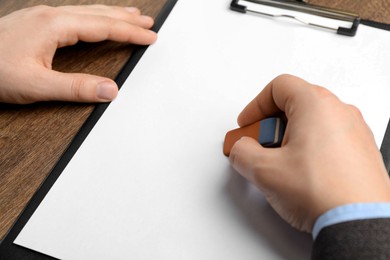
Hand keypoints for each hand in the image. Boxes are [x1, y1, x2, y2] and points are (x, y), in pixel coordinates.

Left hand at [0, 5, 156, 103]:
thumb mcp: (36, 86)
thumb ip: (76, 88)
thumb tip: (110, 90)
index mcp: (54, 25)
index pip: (103, 26)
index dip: (130, 32)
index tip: (150, 36)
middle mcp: (50, 15)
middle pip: (98, 13)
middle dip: (126, 18)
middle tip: (148, 22)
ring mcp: (42, 17)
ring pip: (87, 11)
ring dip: (112, 13)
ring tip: (131, 15)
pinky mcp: (36, 23)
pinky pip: (75, 15)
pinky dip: (94, 16)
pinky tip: (95, 20)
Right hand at [229, 74, 389, 232]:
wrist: (358, 223)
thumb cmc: (324, 192)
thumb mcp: (264, 170)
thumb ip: (241, 152)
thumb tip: (241, 149)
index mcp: (316, 105)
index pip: (278, 87)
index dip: (255, 105)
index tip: (247, 124)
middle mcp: (339, 112)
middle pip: (294, 103)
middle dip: (269, 124)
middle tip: (258, 146)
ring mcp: (354, 131)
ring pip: (311, 121)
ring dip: (288, 137)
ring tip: (279, 163)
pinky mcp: (360, 150)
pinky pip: (327, 137)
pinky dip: (308, 147)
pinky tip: (300, 173)